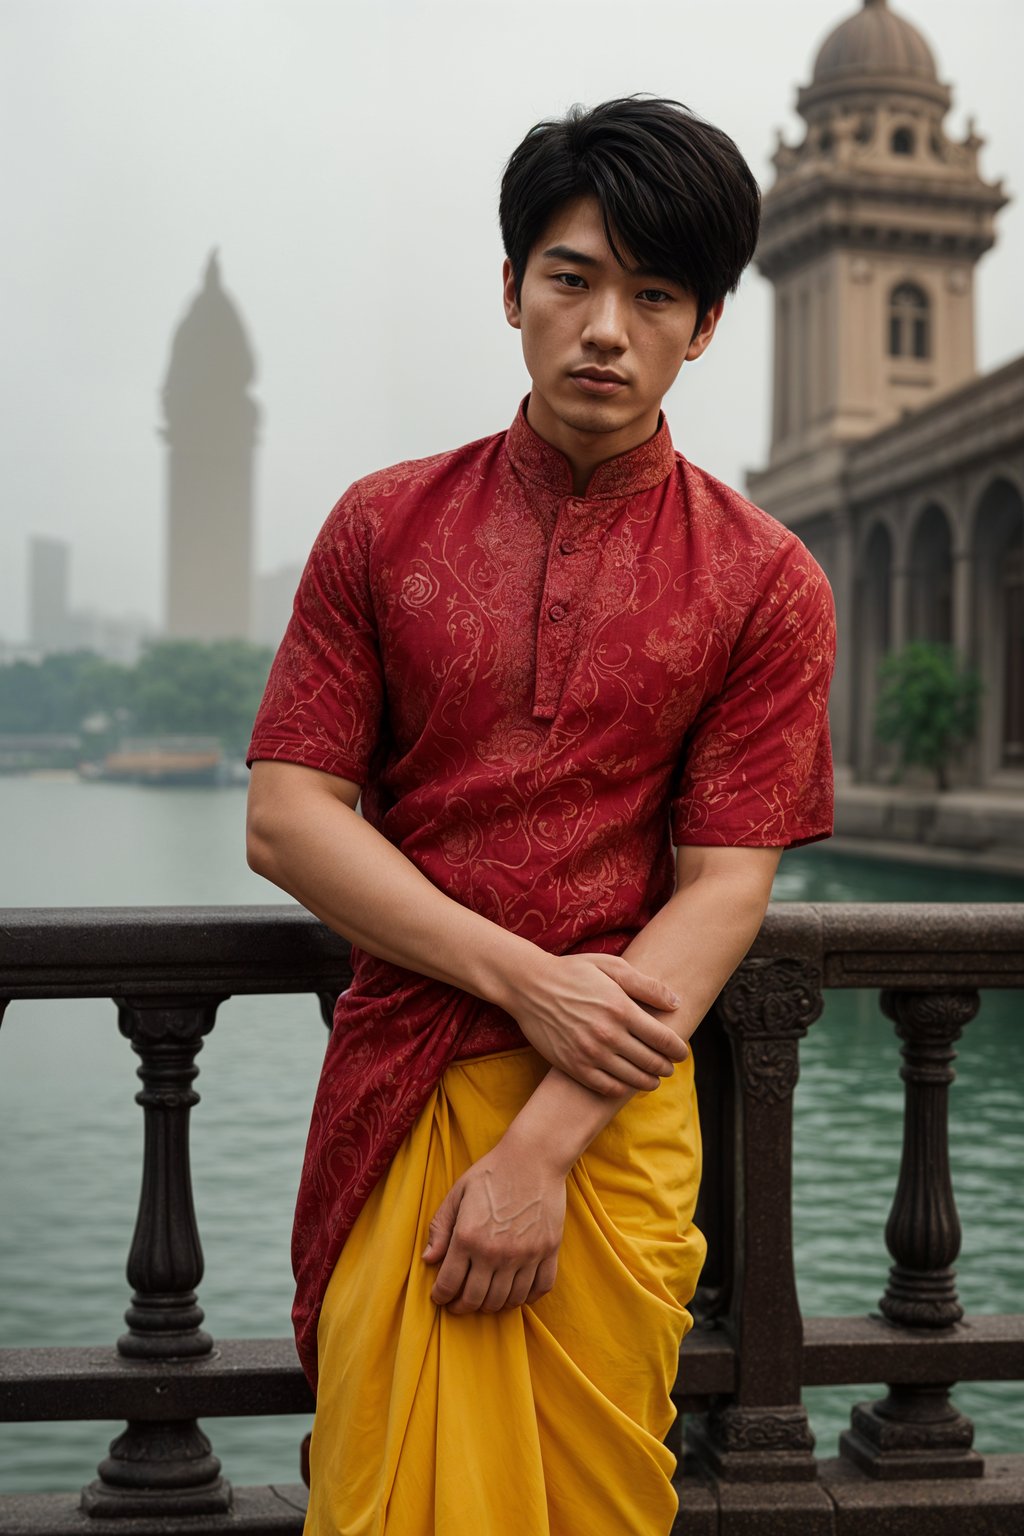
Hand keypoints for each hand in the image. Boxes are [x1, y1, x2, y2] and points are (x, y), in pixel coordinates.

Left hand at [423, 1138, 566, 1314]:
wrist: (533, 1157)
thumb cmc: (492, 1173)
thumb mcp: (457, 1194)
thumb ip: (440, 1227)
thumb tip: (428, 1259)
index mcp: (468, 1237)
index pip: (449, 1285)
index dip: (441, 1297)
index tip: (440, 1297)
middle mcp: (495, 1252)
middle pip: (477, 1299)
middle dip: (463, 1307)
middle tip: (459, 1304)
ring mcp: (525, 1254)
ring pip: (507, 1300)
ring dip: (493, 1305)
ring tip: (485, 1298)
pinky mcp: (548, 1251)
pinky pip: (539, 1289)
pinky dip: (526, 1298)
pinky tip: (515, 1291)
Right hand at [503, 951, 686, 1094]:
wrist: (530, 987)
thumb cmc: (573, 972)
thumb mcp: (612, 967)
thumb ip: (646, 985)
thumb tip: (676, 1002)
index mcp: (621, 1009)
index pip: (663, 1039)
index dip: (678, 1049)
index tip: (682, 1052)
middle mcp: (608, 1034)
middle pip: (651, 1062)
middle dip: (666, 1066)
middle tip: (669, 1066)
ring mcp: (590, 1053)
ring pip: (632, 1078)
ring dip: (649, 1081)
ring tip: (653, 1078)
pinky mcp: (573, 1066)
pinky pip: (606, 1087)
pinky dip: (621, 1089)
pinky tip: (626, 1083)